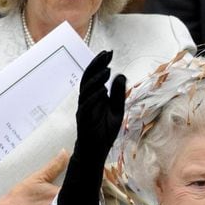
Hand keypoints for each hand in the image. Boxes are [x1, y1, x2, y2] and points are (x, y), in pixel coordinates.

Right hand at [72, 50, 126, 169]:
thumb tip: (121, 75)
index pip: (95, 76)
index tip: (109, 52)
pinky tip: (103, 91)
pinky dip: (94, 98)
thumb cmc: (104, 132)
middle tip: (106, 54)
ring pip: (86, 91)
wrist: (95, 152)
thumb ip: (118, 95)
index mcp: (94, 97)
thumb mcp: (116, 111)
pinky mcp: (84, 121)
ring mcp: (84, 110)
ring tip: (107, 70)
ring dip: (97, 80)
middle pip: (88, 79)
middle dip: (96, 65)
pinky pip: (87, 107)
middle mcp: (87, 100)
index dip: (100, 64)